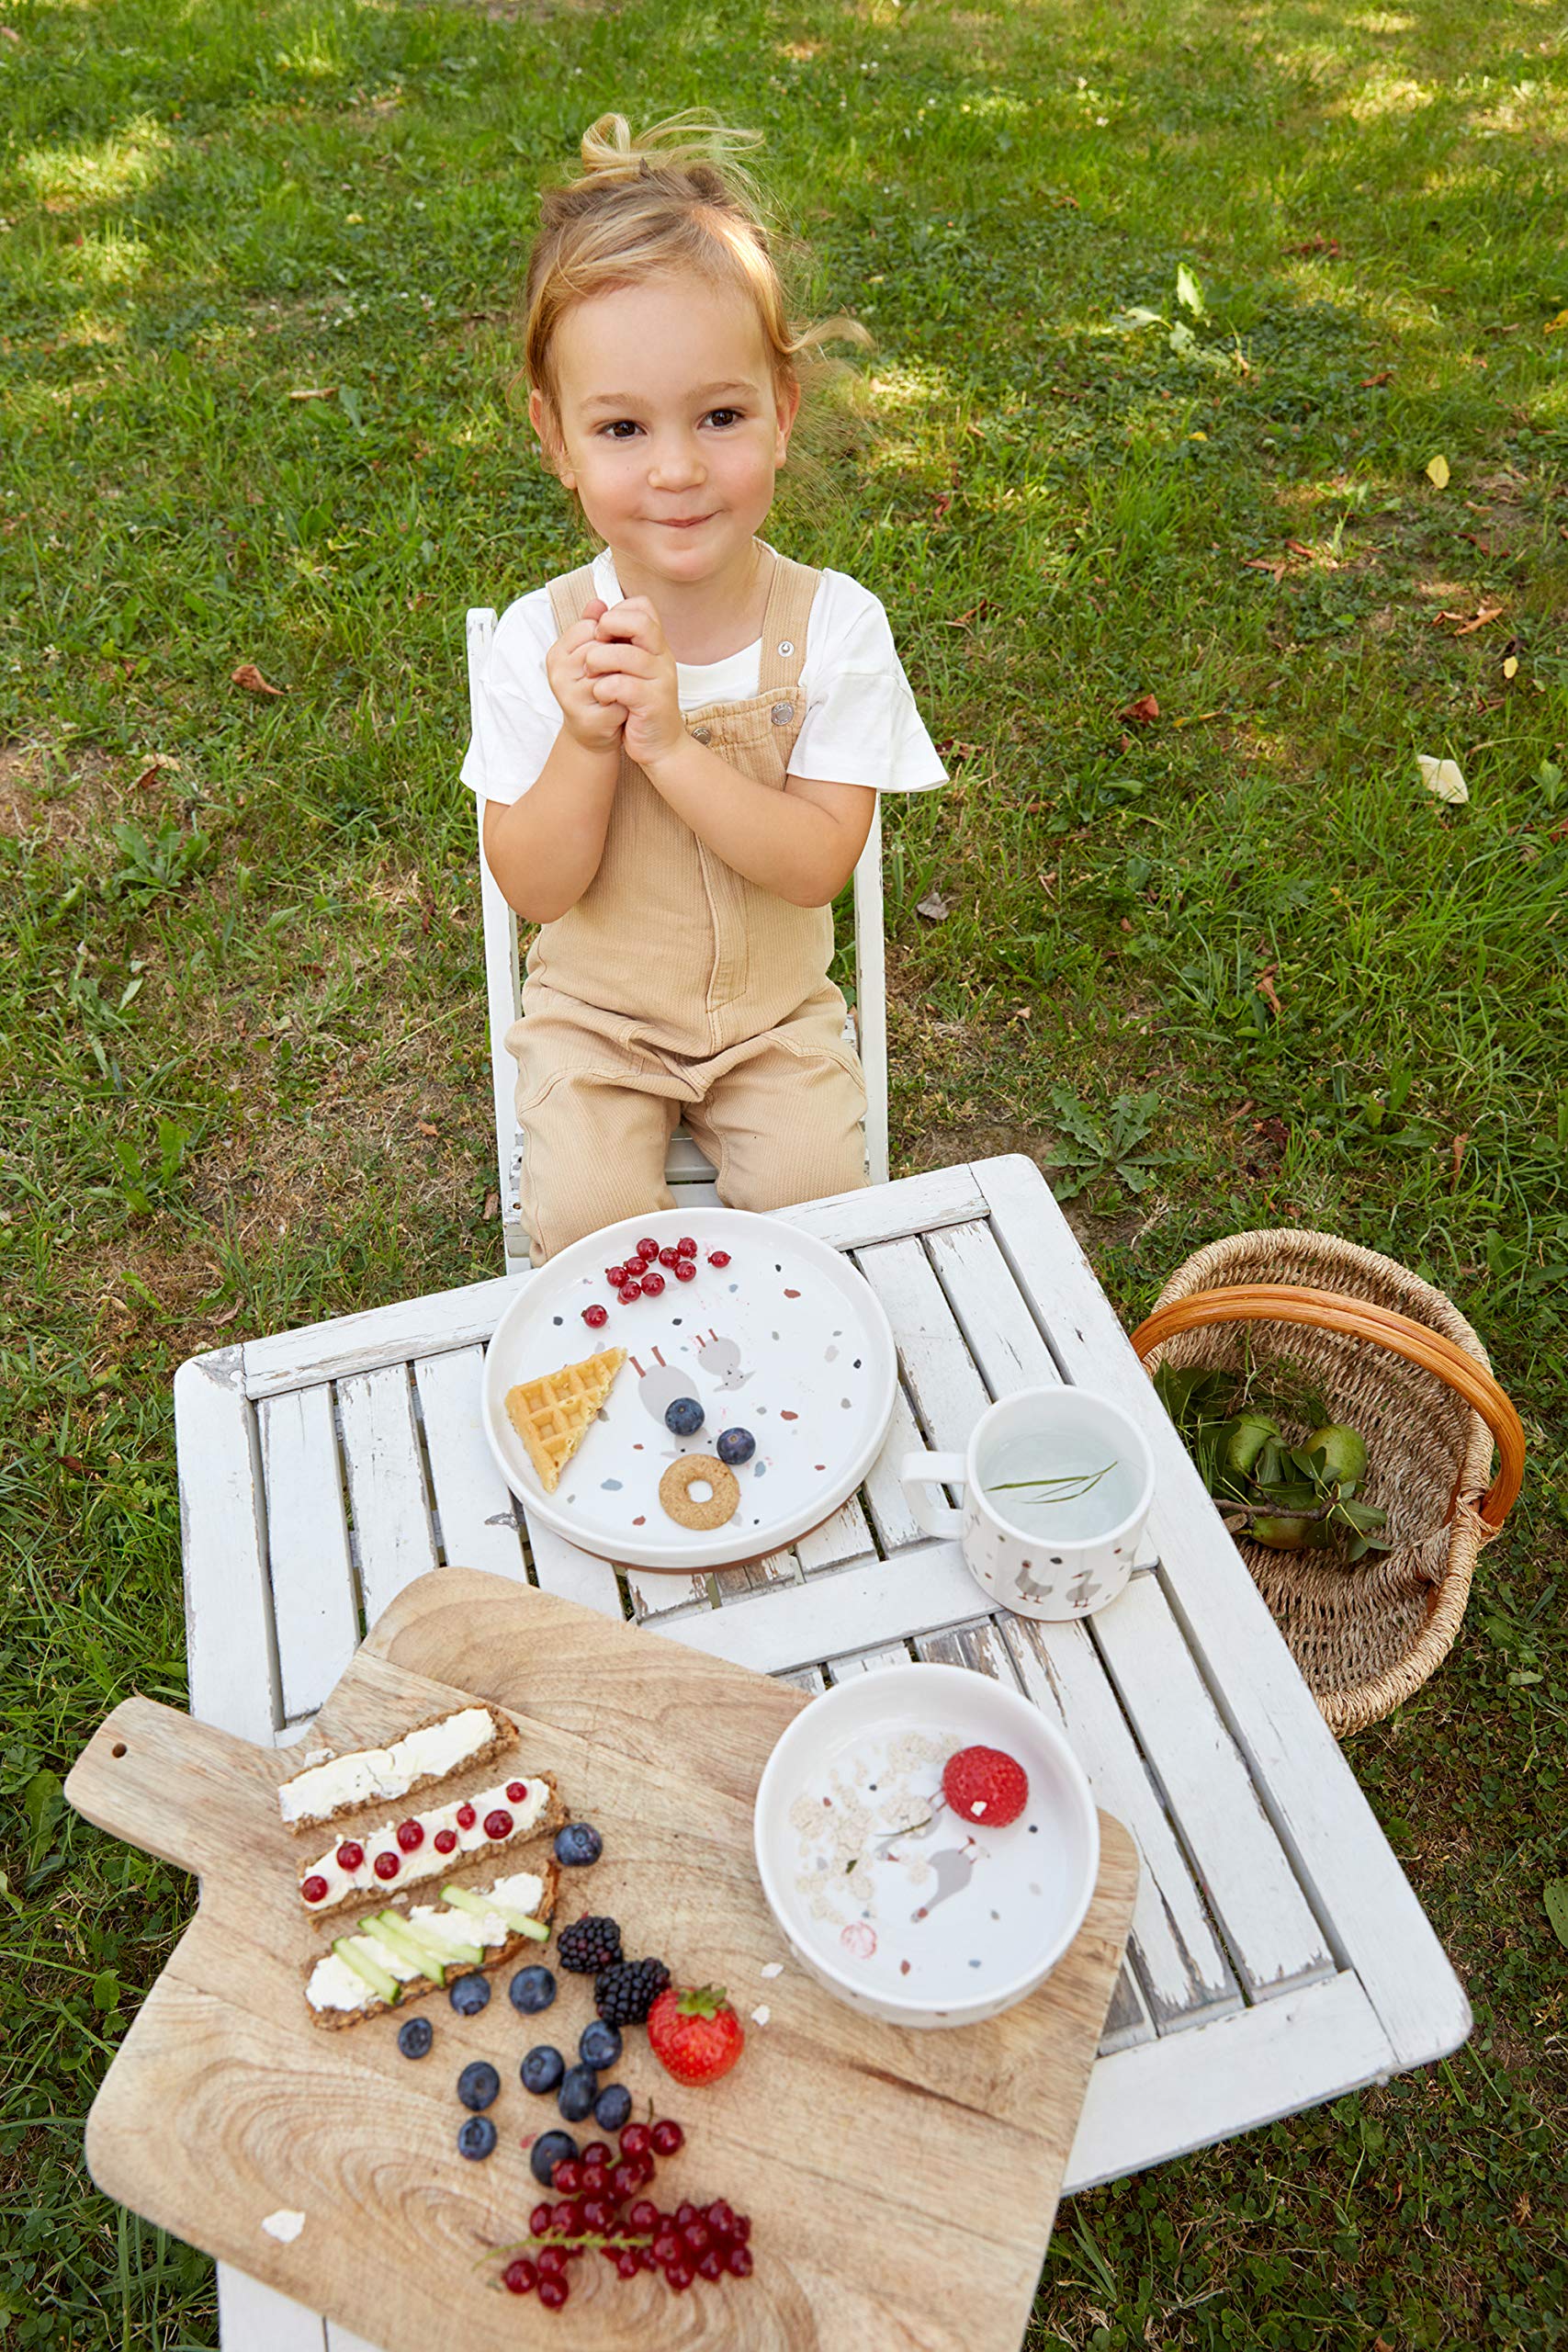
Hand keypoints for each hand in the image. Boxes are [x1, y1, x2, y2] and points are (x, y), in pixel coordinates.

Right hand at [545, 597, 622, 753]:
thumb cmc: (596, 687)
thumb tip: (598, 601)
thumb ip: (594, 626)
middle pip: (601, 649)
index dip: (611, 636)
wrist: (595, 732)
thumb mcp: (593, 653)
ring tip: (625, 686)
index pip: (591, 627)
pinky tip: (626, 706)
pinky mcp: (586, 719)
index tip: (616, 648)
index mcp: (557, 653)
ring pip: (611, 673)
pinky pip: (618, 699)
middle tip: (625, 670)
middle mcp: (558, 673)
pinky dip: (628, 703)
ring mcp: (569, 697)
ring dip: (626, 679)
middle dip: (619, 658)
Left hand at [582, 597, 684, 770]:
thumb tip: (593, 606)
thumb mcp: (624, 666)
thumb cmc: (637, 705)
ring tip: (591, 675)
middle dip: (608, 628)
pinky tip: (602, 697)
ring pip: (627, 655)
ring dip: (598, 662)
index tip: (601, 632)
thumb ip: (611, 637)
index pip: (642, 606)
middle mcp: (662, 657)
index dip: (616, 612)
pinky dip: (604, 689)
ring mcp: (661, 679)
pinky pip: (623, 686)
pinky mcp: (654, 703)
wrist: (659, 746)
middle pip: (640, 622)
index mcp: (655, 644)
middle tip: (594, 647)